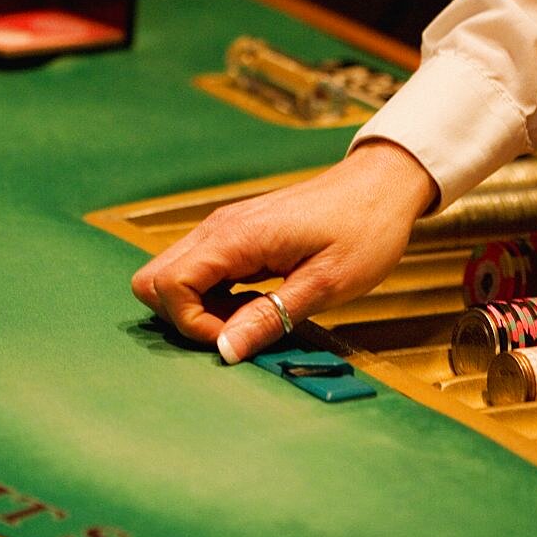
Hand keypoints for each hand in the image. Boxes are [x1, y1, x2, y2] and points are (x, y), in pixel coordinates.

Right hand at [131, 139, 437, 362]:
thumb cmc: (365, 229)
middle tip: (237, 330)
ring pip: (174, 276)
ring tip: (255, 316)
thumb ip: (270, 317)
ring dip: (201, 309)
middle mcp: (218, 229)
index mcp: (236, 238)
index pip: (167, 284)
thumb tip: (225, 351)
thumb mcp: (326, 283)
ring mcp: (224, 230)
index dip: (191, 324)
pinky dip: (216, 297)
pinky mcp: (235, 236)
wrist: (382, 186)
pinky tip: (257, 302)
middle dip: (184, 318)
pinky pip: (201, 272)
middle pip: (154, 279)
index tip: (236, 337)